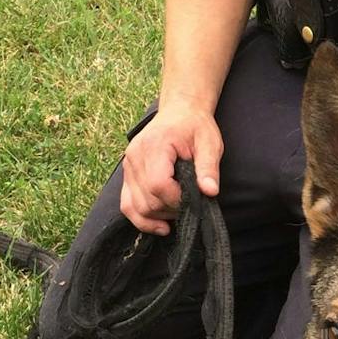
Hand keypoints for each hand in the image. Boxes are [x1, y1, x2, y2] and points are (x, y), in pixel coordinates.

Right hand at [120, 104, 222, 234]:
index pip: (158, 184)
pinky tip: (161, 226)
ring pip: (134, 207)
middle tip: (190, 205)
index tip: (194, 199)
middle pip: (147, 200)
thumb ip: (209, 167)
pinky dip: (142, 219)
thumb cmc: (195, 127)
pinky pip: (127, 205)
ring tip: (178, 212)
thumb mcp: (210, 143)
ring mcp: (127, 167)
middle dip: (170, 210)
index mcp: (155, 145)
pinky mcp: (127, 175)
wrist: (179, 112)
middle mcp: (135, 157)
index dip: (177, 199)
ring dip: (158, 217)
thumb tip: (210, 191)